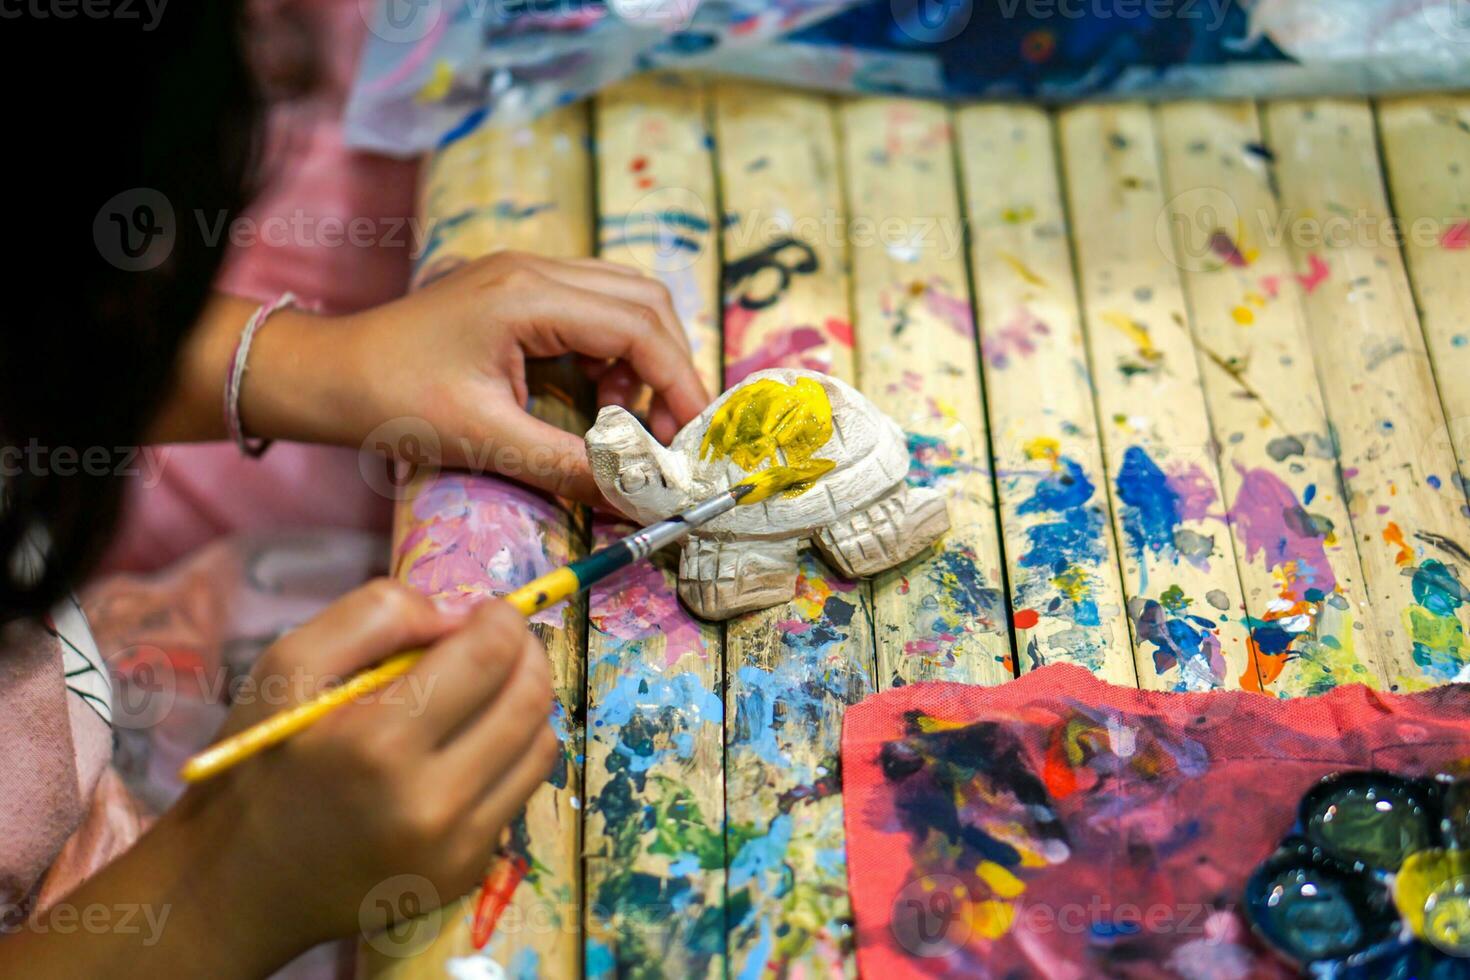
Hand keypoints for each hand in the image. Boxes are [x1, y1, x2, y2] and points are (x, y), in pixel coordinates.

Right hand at [182, 581, 557, 959]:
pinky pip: (522, 791)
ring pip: (541, 745)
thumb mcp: (287, 668)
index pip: (490, 656)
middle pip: (530, 698)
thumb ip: (374, 617)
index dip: (500, 619)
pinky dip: (508, 755)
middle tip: (496, 642)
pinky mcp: (467, 872)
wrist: (238, 887)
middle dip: (525, 653)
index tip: (484, 612)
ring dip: (525, 703)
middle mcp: (431, 803)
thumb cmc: (259, 764)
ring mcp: (456, 847)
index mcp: (379, 744)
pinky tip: (466, 746)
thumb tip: (460, 613)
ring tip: (483, 692)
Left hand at [250, 251, 711, 504]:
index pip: (638, 326)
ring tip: (632, 421)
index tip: (690, 440)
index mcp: (526, 295)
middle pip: (644, 301)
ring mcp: (526, 273)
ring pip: (624, 300)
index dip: (678, 383)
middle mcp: (535, 269)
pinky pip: (593, 309)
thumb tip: (635, 498)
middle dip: (670, 367)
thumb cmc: (391, 401)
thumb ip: (567, 465)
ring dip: (643, 359)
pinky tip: (598, 399)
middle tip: (671, 433)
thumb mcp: (483, 440)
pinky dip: (613, 353)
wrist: (327, 374)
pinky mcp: (518, 291)